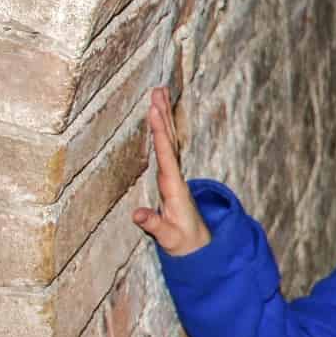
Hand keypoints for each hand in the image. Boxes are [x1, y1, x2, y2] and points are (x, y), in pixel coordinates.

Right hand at [131, 85, 210, 256]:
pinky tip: (158, 117)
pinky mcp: (171, 178)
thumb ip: (154, 225)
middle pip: (170, 140)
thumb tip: (137, 214)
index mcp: (174, 188)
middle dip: (163, 115)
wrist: (198, 246)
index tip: (154, 112)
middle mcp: (176, 177)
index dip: (160, 133)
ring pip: (169, 141)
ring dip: (164, 117)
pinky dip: (162, 130)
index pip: (166, 155)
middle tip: (157, 90)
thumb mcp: (168, 237)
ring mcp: (175, 176)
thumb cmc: (182, 242)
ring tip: (158, 93)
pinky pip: (167, 148)